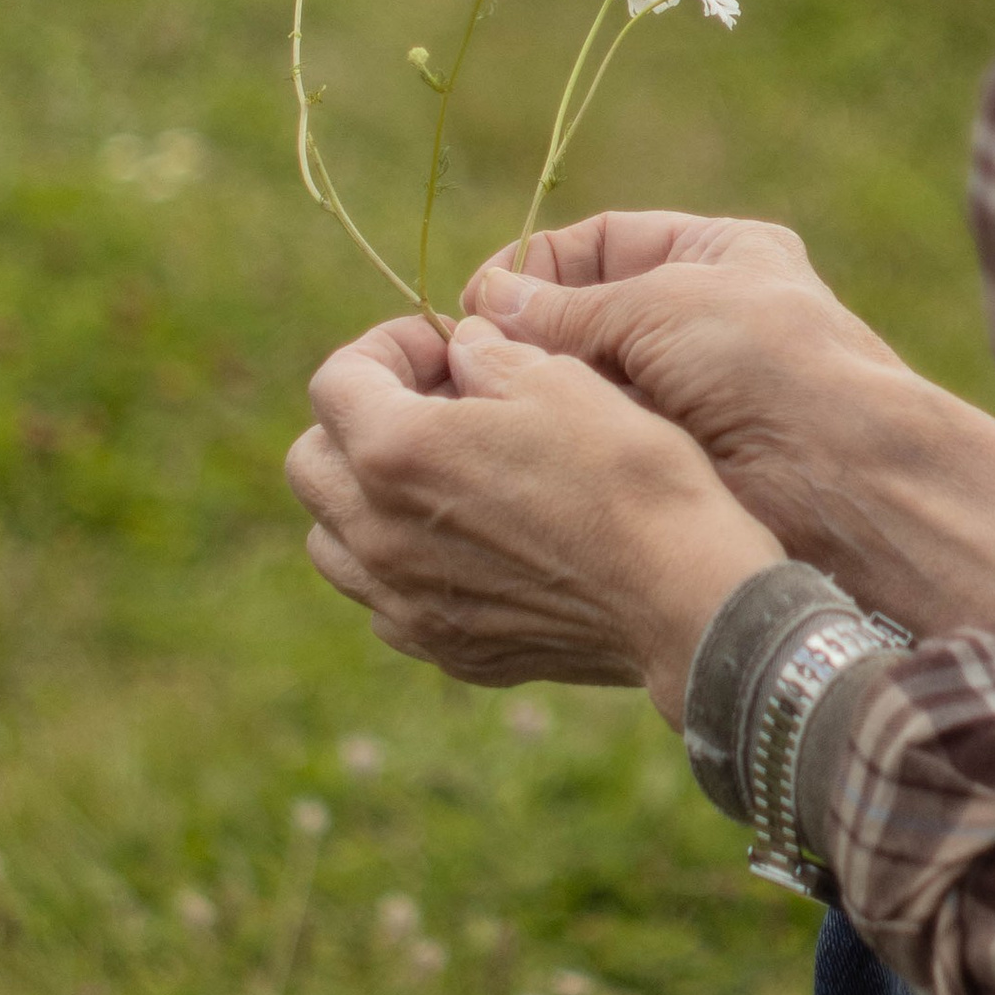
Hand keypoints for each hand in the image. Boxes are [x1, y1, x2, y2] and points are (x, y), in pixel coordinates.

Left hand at [286, 310, 780, 714]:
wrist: (683, 598)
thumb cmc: (630, 475)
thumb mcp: (561, 378)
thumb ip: (488, 353)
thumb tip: (462, 347)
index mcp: (396, 452)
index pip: (335, 380)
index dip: (387, 346)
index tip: (444, 347)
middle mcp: (378, 534)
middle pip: (311, 462)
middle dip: (359, 421)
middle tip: (436, 405)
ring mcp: (405, 602)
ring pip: (331, 540)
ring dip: (365, 497)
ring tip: (441, 477)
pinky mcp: (443, 648)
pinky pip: (381, 600)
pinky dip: (400, 563)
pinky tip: (466, 543)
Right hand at [462, 214, 994, 640]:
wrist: (841, 480)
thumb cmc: (769, 366)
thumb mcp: (663, 305)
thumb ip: (570, 306)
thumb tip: (486, 304)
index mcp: (715, 256)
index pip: (599, 246)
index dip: (533, 269)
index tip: (476, 301)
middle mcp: (697, 323)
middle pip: (582, 319)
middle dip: (526, 337)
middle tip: (462, 362)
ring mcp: (687, 398)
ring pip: (581, 386)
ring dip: (535, 393)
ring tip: (479, 406)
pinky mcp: (675, 462)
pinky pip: (598, 444)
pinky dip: (558, 442)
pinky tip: (515, 448)